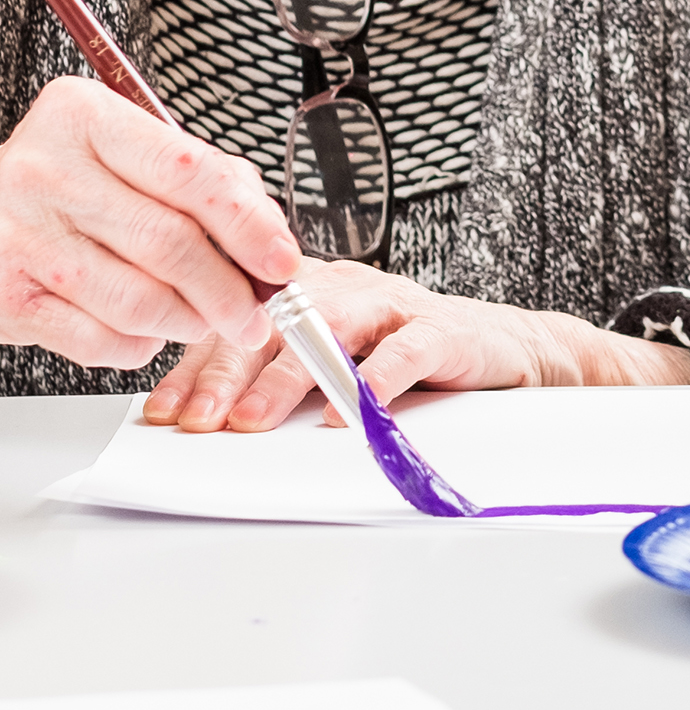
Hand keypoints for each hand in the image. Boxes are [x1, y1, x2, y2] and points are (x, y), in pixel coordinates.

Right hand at [0, 77, 301, 369]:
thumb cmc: (67, 180)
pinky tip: (146, 329)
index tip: (282, 260)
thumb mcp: (127, 150)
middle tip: (255, 313)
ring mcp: (21, 237)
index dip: (249, 224)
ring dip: (188, 322)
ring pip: (139, 300)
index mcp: (84, 117)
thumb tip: (268, 236)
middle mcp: (45, 171)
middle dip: (229, 290)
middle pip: (170, 243)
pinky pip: (99, 342)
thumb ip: (202, 177)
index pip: (191, 172)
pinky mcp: (7, 299)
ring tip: (203, 319)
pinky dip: (139, 346)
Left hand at [143, 260, 689, 432]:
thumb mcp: (334, 362)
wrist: (505, 351)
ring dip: (286, 379)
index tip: (164, 412)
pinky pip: (402, 353)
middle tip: (198, 422)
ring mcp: (394, 304)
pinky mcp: (441, 329)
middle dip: (227, 374)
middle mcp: (347, 288)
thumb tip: (201, 414)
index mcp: (310, 290)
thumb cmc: (410, 359)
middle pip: (274, 322)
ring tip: (253, 421)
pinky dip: (372, 383)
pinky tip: (348, 415)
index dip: (196, 365)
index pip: (239, 321)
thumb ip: (278, 373)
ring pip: (329, 332)